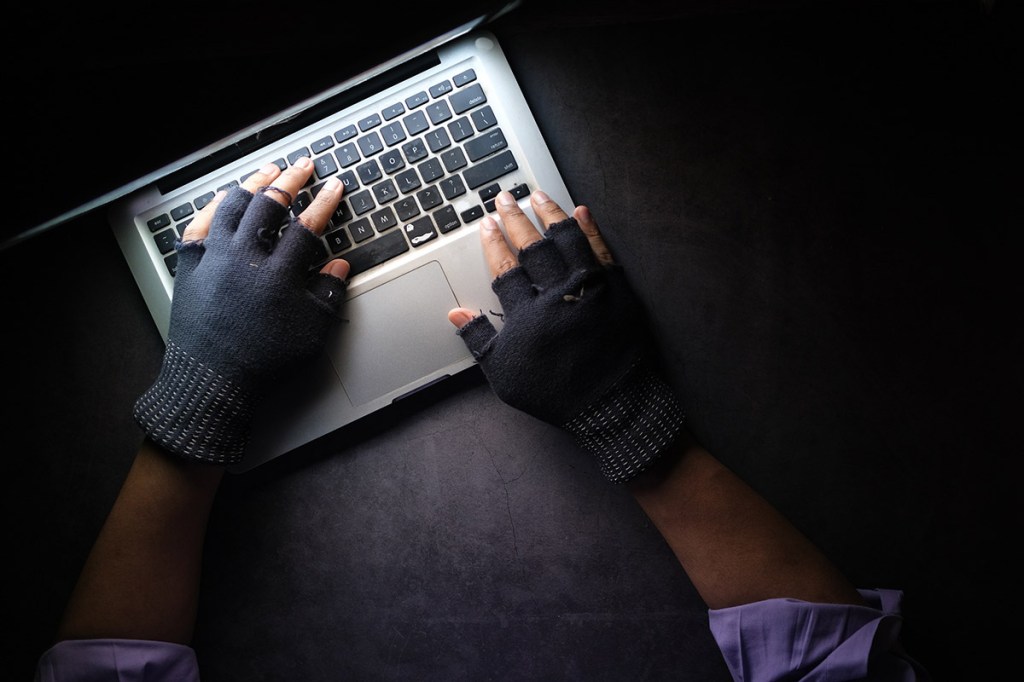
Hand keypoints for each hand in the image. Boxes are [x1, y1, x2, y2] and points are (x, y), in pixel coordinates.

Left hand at [133, 158, 349, 463]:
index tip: (335, 187)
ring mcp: (214, 258)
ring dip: (253, 184)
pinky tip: (224, 198)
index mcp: (278, 273)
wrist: (211, 382)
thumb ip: (328, 294)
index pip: (308, 226)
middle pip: (269, 204)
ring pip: (233, 205)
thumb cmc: (263, 362)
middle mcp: (244, 258)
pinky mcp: (190, 266)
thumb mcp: (311, 333)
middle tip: (303, 166)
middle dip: (291, 181)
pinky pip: (200, 224)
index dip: (324, 203)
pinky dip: (214, 206)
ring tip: (267, 172)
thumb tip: (339, 266)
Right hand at [448, 190, 683, 482]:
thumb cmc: (554, 393)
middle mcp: (558, 294)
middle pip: (533, 246)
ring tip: (538, 195)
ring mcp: (591, 288)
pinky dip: (591, 229)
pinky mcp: (618, 290)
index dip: (493, 243)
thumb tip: (456, 314)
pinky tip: (581, 211)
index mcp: (527, 314)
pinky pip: (603, 250)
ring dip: (550, 214)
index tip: (486, 224)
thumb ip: (480, 340)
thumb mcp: (505, 374)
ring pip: (567, 240)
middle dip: (515, 219)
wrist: (611, 406)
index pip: (505, 267)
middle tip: (505, 198)